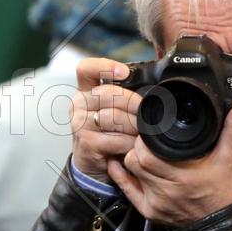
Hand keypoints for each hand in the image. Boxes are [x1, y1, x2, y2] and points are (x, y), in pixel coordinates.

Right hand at [70, 58, 141, 180]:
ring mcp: (80, 124)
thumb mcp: (110, 109)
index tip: (124, 73)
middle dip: (133, 103)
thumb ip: (122, 96)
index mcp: (85, 91)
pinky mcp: (87, 143)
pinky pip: (116, 139)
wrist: (92, 164)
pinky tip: (134, 146)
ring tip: (142, 132)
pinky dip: (130, 143)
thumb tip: (152, 88)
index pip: (86, 69)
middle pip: (107, 93)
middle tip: (146, 112)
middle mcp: (78, 104)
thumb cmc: (106, 133)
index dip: (105, 66)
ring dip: (134, 126)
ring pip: (114, 117)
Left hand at [107, 100, 231, 226]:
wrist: (221, 224)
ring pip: (130, 173)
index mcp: (182, 174)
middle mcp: (166, 189)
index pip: (147, 153)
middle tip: (143, 142)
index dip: (144, 141)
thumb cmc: (223, 190)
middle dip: (136, 148)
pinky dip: (121, 177)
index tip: (149, 134)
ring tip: (138, 153)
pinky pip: (127, 191)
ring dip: (131, 161)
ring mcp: (156, 202)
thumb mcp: (228, 158)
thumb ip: (231, 129)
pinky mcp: (150, 212)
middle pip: (135, 161)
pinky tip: (118, 166)